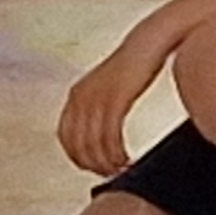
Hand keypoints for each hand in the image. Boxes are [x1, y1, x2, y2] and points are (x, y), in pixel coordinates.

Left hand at [57, 35, 168, 178]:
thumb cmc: (135, 64)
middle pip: (78, 144)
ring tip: (120, 168)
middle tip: (109, 173)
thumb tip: (104, 131)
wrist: (150, 41)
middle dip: (93, 164)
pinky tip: (127, 159)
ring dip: (107, 162)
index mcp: (76, 94)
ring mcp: (97, 98)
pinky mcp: (116, 99)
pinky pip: (110, 136)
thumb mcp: (108, 84)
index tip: (91, 167)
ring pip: (94, 144)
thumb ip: (101, 104)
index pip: (65, 136)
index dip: (76, 156)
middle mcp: (81, 97)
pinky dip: (116, 153)